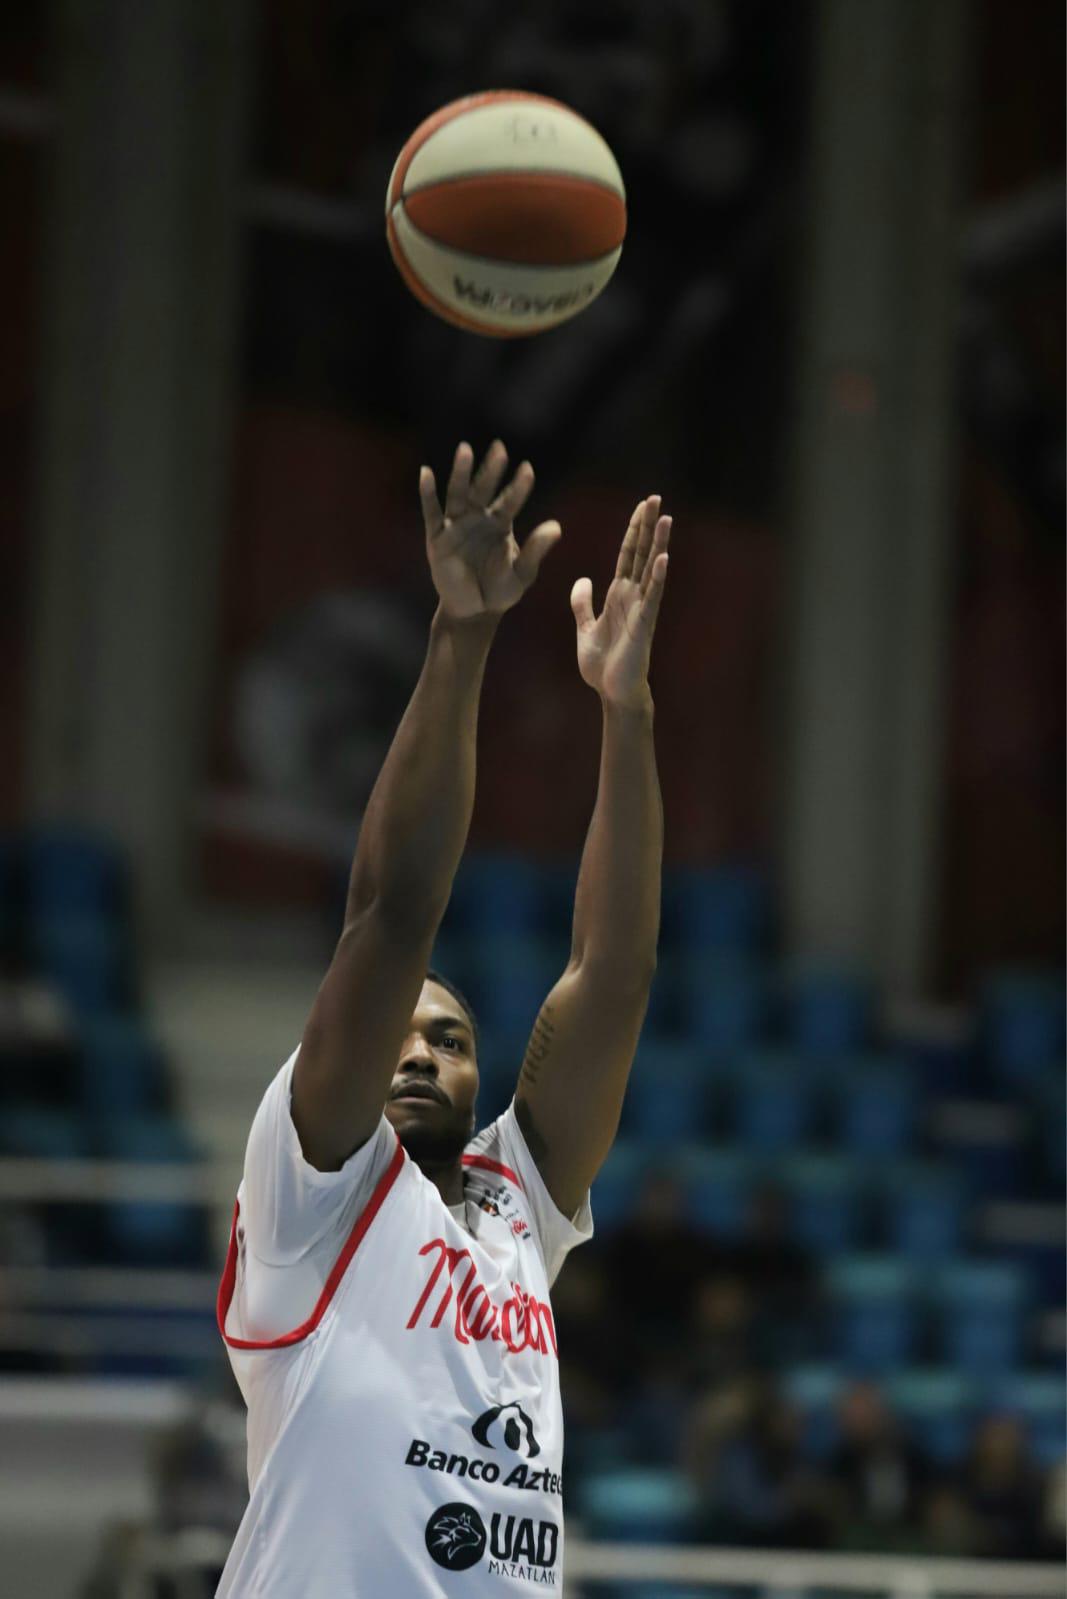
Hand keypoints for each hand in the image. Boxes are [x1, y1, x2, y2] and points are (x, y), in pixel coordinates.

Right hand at [420, 440, 561, 621]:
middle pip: (484, 489)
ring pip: (458, 494)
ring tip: (466, 450)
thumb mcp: (522, 573)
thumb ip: (536, 550)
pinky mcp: (437, 538)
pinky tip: (426, 472)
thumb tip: (557, 526)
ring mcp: (456, 526)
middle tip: (500, 448)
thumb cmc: (500, 592)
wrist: (474, 612)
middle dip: (491, 470)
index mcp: (500, 524)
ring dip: (461, 472)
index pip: (510, 501)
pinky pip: (432, 512)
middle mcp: (478, 519)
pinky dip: (428, 493)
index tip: (527, 469)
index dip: (518, 487)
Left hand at [571, 496, 670, 708]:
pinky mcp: (644, 625)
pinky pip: (652, 597)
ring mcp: (641, 608)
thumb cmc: (603, 664)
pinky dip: (657, 577)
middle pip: (640, 553)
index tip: (642, 505)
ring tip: (666, 518)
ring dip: (658, 543)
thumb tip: (583, 579)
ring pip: (651, 569)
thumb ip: (583, 603)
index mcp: (618, 594)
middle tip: (656, 497)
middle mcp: (633, 596)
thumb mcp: (584, 628)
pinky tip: (663, 558)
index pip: (627, 554)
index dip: (633, 529)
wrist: (612, 692)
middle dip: (647, 526)